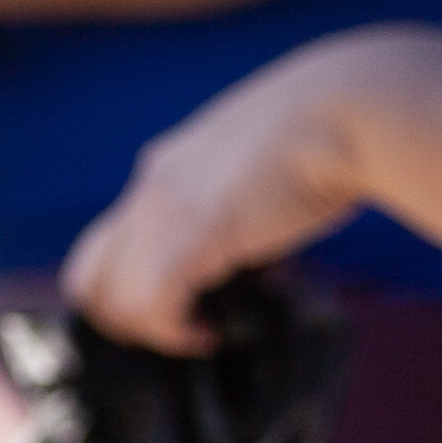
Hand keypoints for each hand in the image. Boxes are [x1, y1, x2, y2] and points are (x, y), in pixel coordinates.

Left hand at [66, 36, 396, 351]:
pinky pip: (148, 303)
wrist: (353, 108)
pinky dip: (172, 332)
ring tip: (198, 334)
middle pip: (88, 275)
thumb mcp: (266, 170)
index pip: (111, 241)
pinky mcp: (192, 231)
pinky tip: (209, 333)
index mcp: (167, 169)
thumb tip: (257, 255)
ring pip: (108, 296)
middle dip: (123, 319)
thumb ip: (243, 207)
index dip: (131, 287)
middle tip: (176, 332)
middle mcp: (151, 187)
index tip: (178, 307)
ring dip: (149, 330)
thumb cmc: (332, 137)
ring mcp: (165, 208)